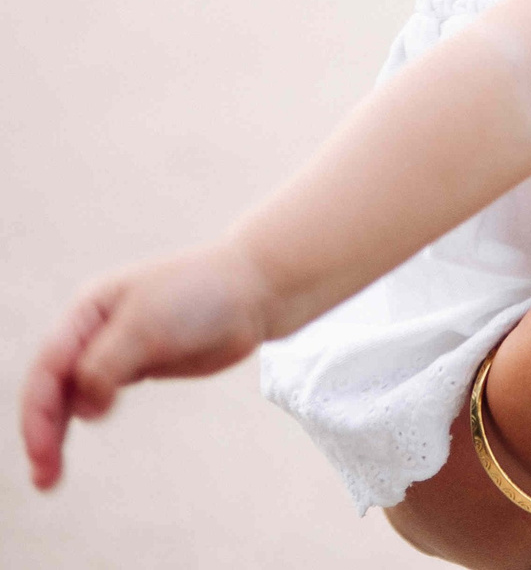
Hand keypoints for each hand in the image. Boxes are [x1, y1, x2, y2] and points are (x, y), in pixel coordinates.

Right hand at [20, 239, 271, 488]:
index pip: (47, 368)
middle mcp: (94, 331)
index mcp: (87, 311)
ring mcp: (117, 349)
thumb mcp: (147, 324)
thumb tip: (83, 411)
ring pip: (74, 396)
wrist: (257, 289)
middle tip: (44, 477)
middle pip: (53, 387)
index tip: (40, 452)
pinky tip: (81, 440)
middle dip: (42, 432)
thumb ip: (106, 363)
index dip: (37, 413)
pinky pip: (102, 396)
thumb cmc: (202, 294)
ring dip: (57, 433)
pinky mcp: (142, 365)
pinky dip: (88, 418)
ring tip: (50, 477)